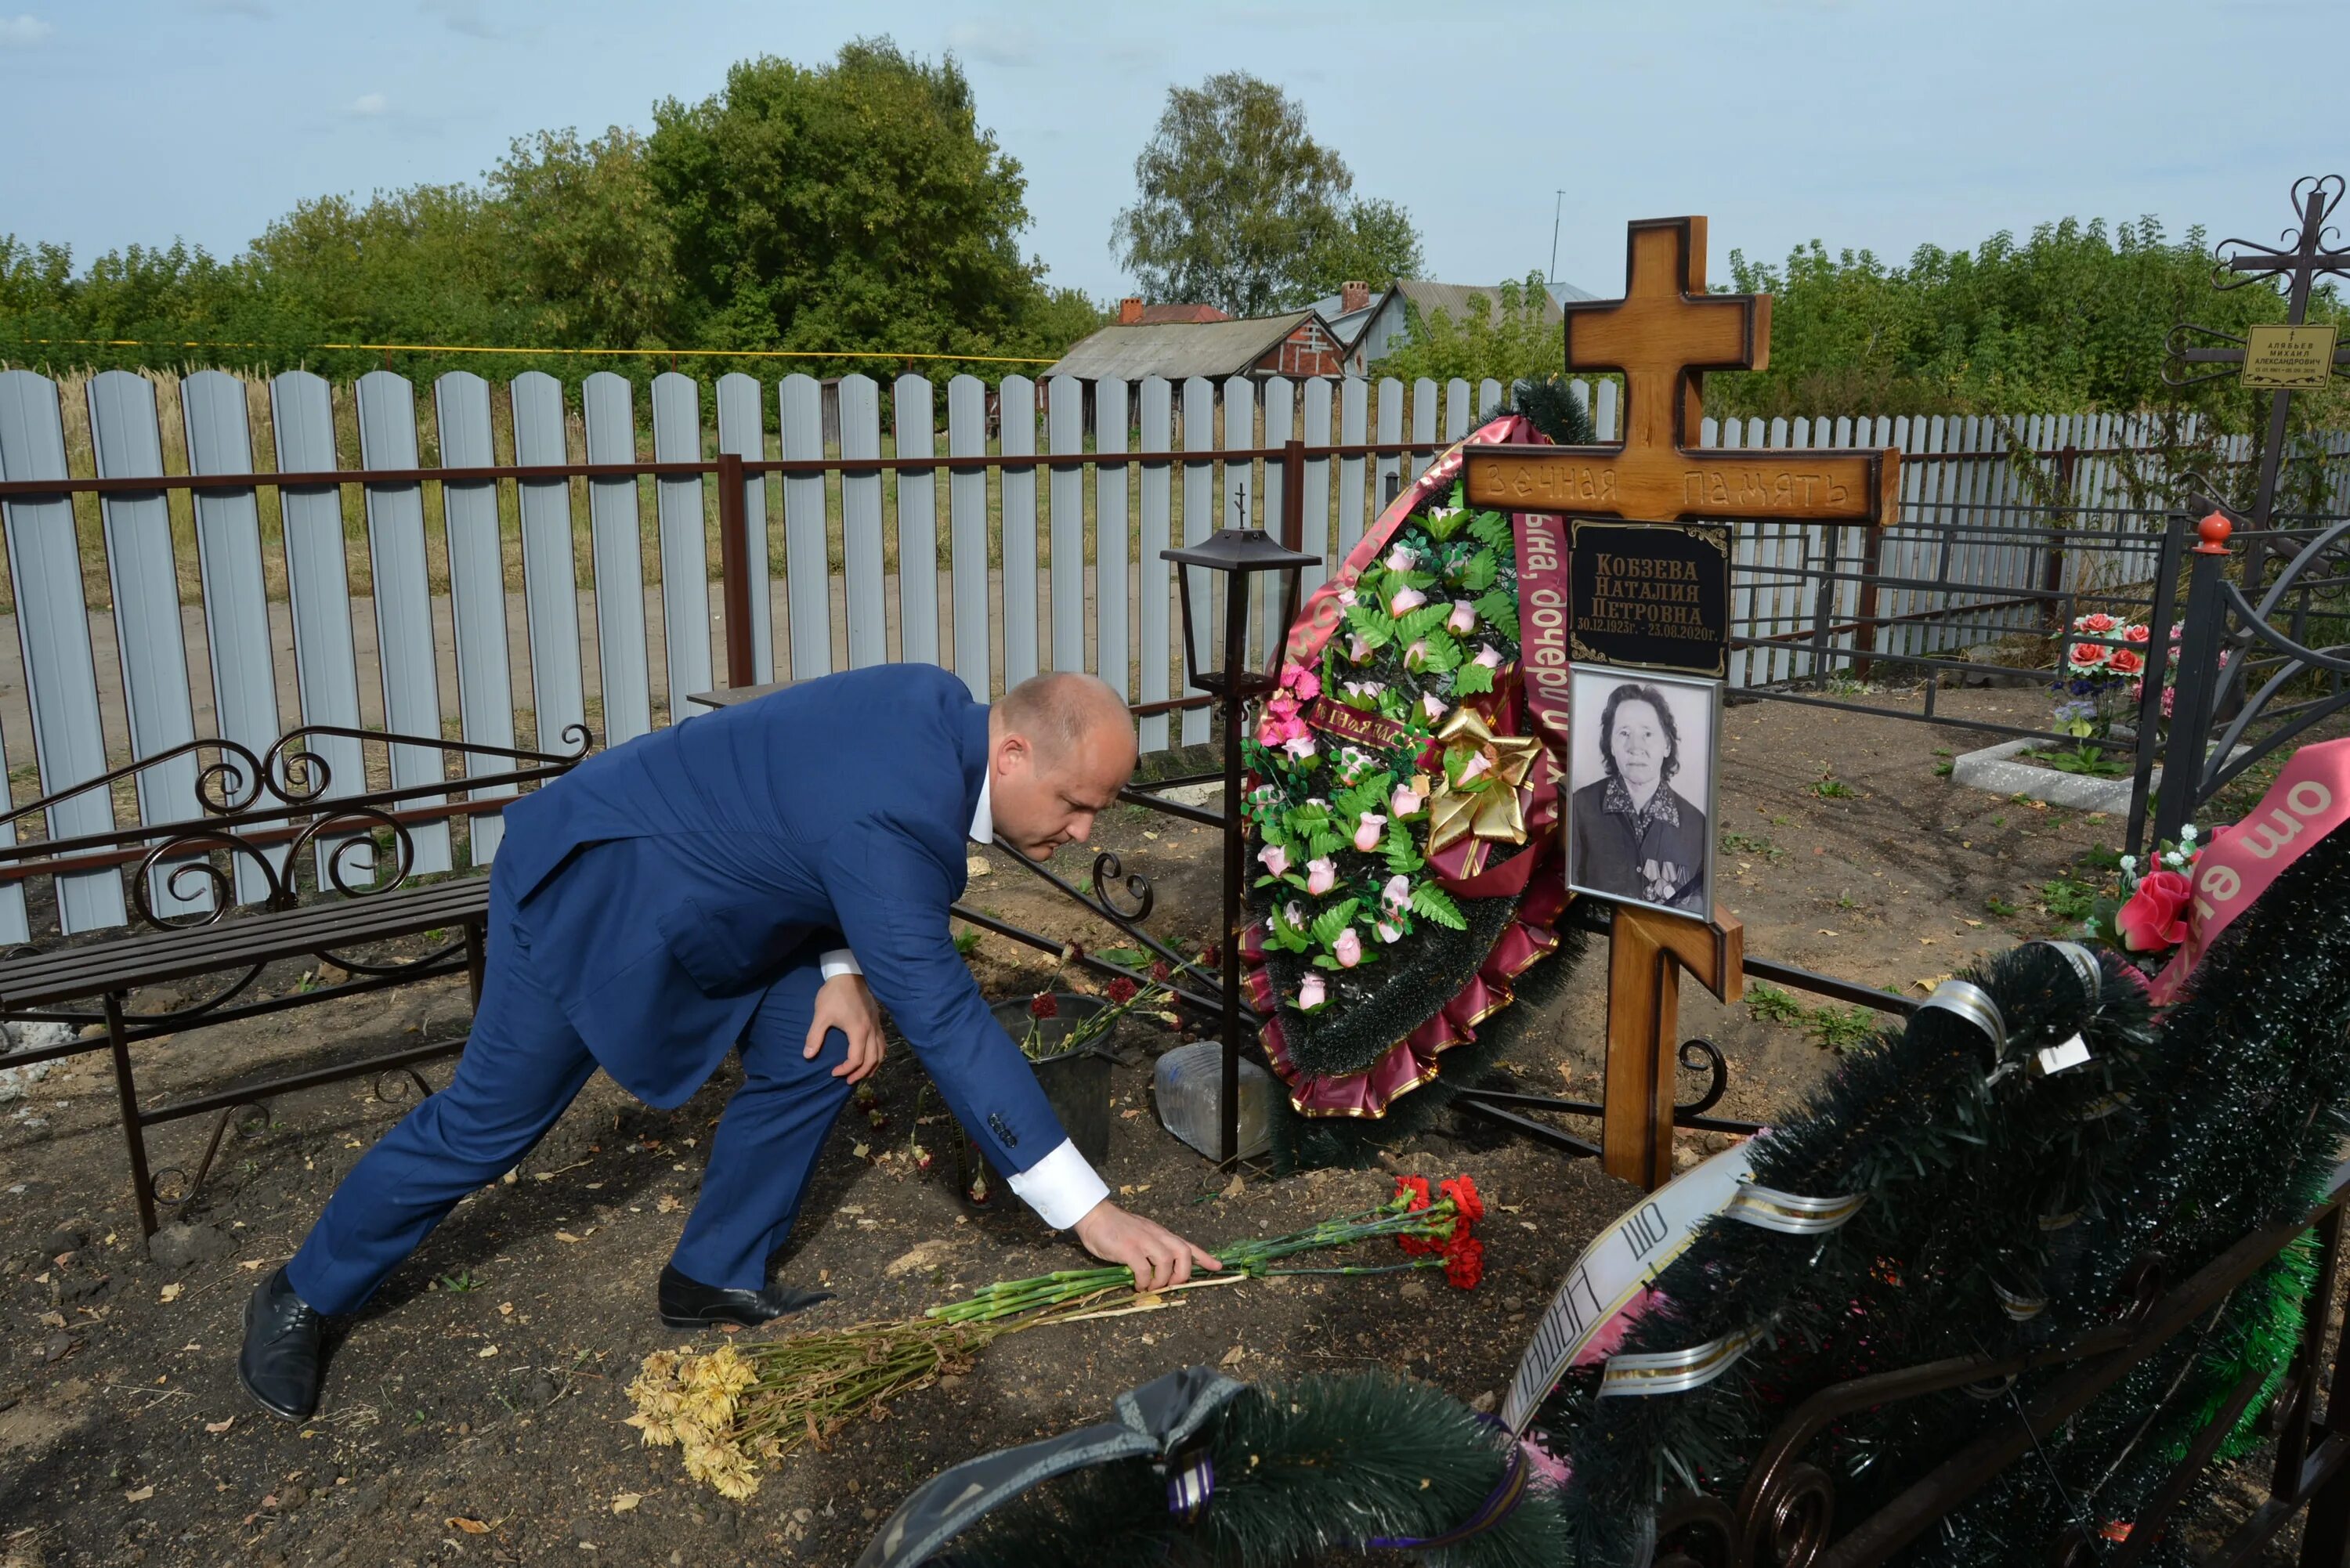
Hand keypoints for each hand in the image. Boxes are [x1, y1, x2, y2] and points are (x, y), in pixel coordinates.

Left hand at [806, 973, 884, 1082]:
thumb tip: (807, 1056)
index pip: (856, 1059)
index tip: (833, 1072)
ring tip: (862, 1074)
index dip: (845, 1069)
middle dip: (861, 1073)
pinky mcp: (877, 1020)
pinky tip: (871, 1056)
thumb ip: (815, 1036)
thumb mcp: (821, 1015)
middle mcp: (871, 1031)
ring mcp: (876, 1025)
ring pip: (881, 1052)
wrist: (848, 974)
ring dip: (873, 1066)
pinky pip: (883, 1043)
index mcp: (858, 1031)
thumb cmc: (834, 995)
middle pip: (873, 1060)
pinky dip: (878, 1054)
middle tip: (848, 1081)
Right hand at [1071, 1200, 1221, 1293]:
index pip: (1188, 1245)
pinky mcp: (1129, 1249)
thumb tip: (1161, 1271)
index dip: (1204, 1257)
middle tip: (1171, 1285)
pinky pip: (1143, 1270)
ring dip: (1161, 1281)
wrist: (1095, 1216)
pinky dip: (1143, 1281)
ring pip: (1166, 1262)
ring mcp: (1143, 1241)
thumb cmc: (1116, 1228)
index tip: (1217, 1267)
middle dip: (1183, 1274)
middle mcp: (1156, 1236)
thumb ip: (1153, 1249)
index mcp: (1161, 1234)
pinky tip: (1137, 1285)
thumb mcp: (1141, 1235)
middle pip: (1183, 1253)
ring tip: (1150, 1287)